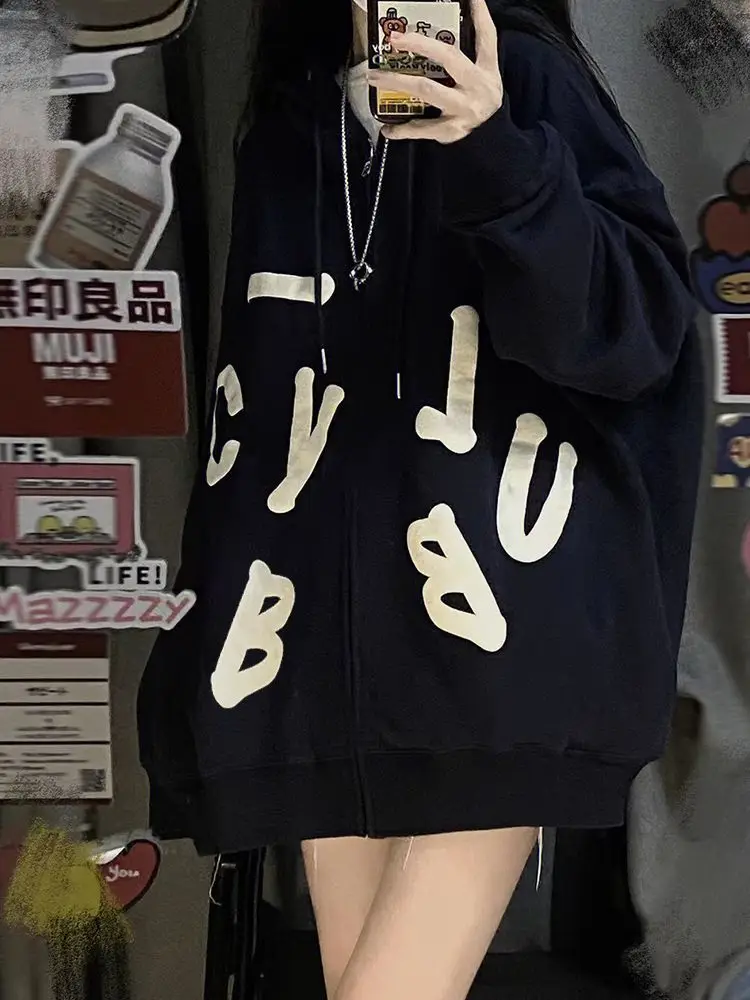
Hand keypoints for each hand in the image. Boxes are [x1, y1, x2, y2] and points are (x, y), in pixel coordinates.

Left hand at [367, 0, 503, 143]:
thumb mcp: (484, 78)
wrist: (492, 143)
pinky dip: (403, 129)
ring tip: (374, 76)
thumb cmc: (480, 103)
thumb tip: (435, 36)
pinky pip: (422, 129)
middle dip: (420, 44)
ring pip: (427, 89)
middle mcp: (476, 86)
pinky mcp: (451, 131)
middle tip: (394, 39)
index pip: (486, 37)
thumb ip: (466, 57)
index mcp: (486, 70)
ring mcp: (464, 109)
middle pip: (448, 58)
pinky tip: (387, 128)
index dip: (479, 14)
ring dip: (397, 81)